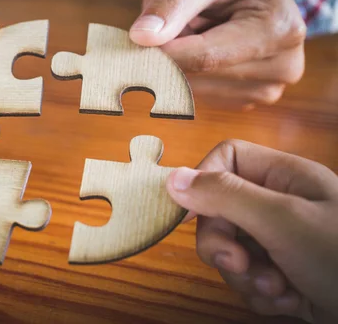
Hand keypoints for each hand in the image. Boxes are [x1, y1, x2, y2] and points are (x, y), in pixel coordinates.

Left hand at [131, 0, 305, 108]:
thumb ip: (171, 4)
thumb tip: (141, 38)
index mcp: (279, 31)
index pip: (205, 58)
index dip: (161, 52)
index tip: (131, 41)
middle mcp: (282, 66)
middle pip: (198, 74)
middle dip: (167, 47)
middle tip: (157, 4)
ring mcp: (266, 88)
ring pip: (192, 88)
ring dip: (172, 58)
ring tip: (180, 19)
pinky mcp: (244, 97)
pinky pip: (196, 93)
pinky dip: (181, 68)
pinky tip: (189, 39)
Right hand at [166, 140, 337, 322]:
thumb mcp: (282, 221)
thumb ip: (225, 196)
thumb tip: (171, 178)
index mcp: (283, 177)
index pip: (226, 159)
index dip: (204, 182)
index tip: (193, 213)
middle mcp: (279, 204)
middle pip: (219, 211)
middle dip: (223, 244)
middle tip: (238, 265)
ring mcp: (281, 241)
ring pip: (230, 250)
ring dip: (245, 275)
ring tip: (278, 288)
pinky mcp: (283, 275)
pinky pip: (248, 278)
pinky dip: (261, 293)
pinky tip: (289, 300)